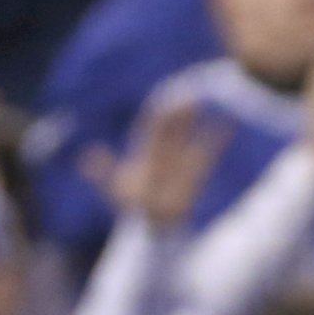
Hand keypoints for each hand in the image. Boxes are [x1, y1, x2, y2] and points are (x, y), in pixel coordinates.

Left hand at [110, 101, 226, 227]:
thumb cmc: (132, 202)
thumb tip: (85, 160)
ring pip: (190, 134)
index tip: (167, 102)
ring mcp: (181, 158)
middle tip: (189, 95)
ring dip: (197, 120)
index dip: (160, 114)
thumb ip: (102, 172)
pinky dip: (219, 138)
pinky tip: (228, 125)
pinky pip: (210, 151)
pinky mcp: (197, 170)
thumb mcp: (114, 188)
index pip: (152, 125)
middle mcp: (164, 149)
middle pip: (173, 126)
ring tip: (205, 102)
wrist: (152, 218)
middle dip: (180, 112)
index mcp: (145, 148)